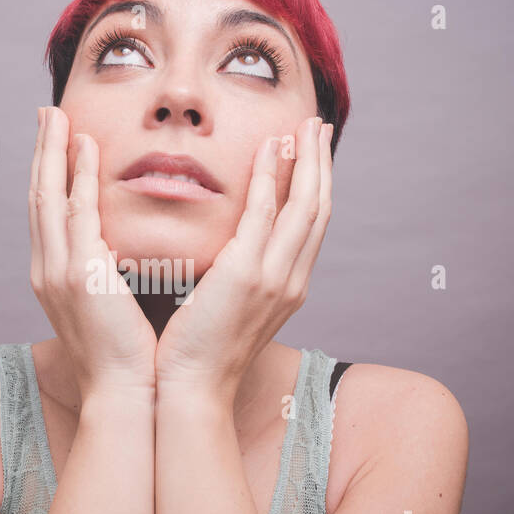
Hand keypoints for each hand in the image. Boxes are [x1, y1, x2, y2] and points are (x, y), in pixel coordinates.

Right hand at [29, 106, 156, 397]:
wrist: (127, 394)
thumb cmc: (129, 358)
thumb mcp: (113, 308)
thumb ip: (111, 275)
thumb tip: (123, 253)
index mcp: (55, 278)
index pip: (48, 215)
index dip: (49, 175)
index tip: (56, 142)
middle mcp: (47, 270)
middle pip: (38, 197)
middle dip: (42, 153)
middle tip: (47, 113)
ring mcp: (58, 272)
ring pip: (48, 197)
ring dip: (52, 152)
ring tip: (56, 116)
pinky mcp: (79, 276)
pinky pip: (76, 213)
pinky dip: (77, 177)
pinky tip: (85, 148)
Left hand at [154, 116, 333, 402]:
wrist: (192, 388)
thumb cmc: (199, 352)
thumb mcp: (228, 308)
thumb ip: (236, 276)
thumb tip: (227, 250)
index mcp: (288, 288)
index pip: (311, 227)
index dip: (315, 186)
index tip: (312, 152)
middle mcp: (291, 281)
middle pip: (318, 209)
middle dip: (321, 164)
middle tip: (317, 126)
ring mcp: (274, 277)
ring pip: (303, 206)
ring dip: (305, 160)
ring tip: (303, 126)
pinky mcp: (247, 274)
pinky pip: (265, 213)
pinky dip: (271, 177)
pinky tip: (269, 148)